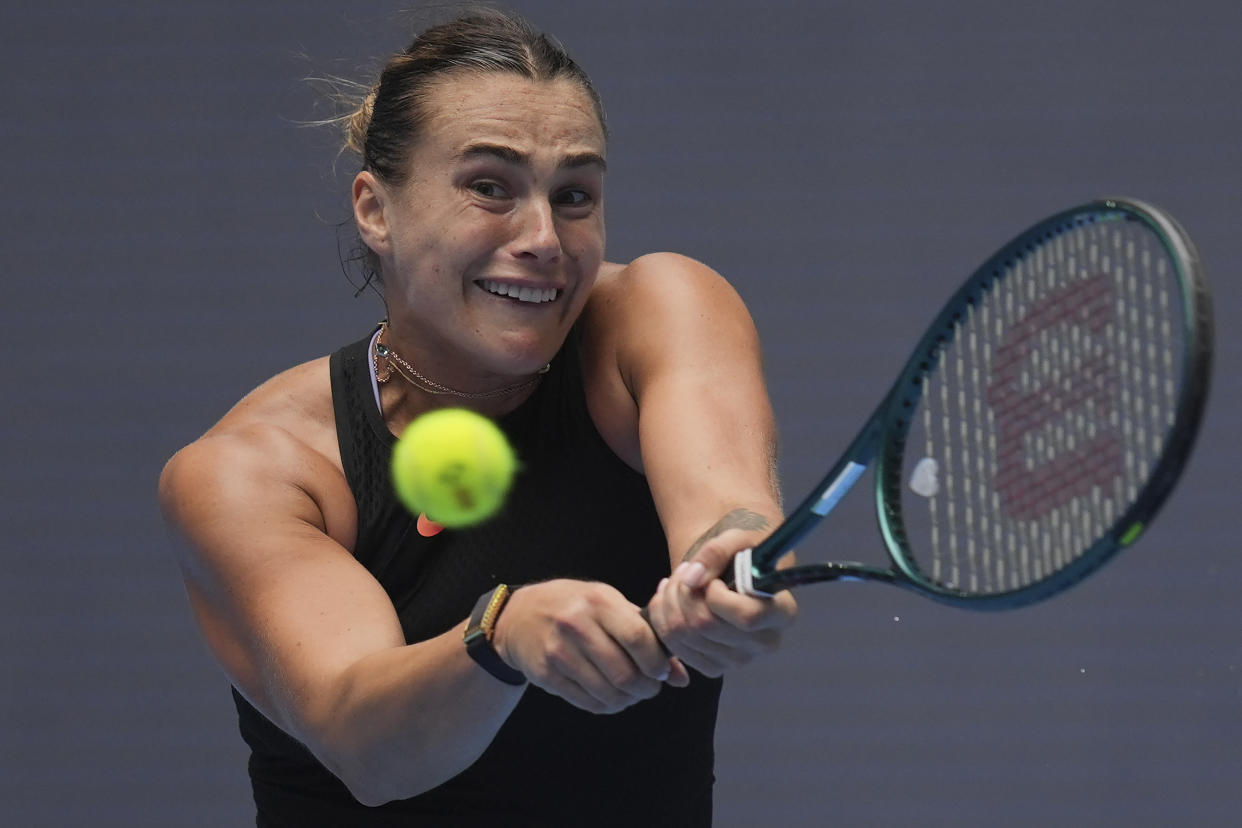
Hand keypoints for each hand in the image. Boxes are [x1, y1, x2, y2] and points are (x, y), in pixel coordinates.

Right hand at [492, 580, 688, 713]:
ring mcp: (559, 651)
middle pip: (625, 673)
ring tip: (631, 693)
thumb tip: (681, 678)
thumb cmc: (575, 607)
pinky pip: (587, 702)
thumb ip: (646, 636)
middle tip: (650, 687)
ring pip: (607, 692)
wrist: (519, 616)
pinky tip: (610, 696)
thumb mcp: (609, 607)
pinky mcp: (546, 674)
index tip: (661, 671)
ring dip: (628, 700)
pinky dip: (607, 705)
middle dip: (646, 688)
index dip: (657, 663)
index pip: (639, 638)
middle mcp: (577, 624)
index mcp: (599, 601)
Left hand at [645, 527, 797, 676]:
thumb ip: (716, 552)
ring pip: (684, 636)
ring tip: (678, 580)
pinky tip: (672, 600)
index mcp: (782, 612)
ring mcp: (739, 660)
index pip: (746, 617)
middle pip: (706, 627)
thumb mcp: (736, 539)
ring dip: (669, 602)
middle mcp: (765, 643)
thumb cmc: (742, 554)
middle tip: (685, 570)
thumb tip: (692, 579)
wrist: (735, 573)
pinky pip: (676, 648)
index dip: (718, 596)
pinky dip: (663, 619)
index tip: (714, 580)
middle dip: (683, 592)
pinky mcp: (715, 668)